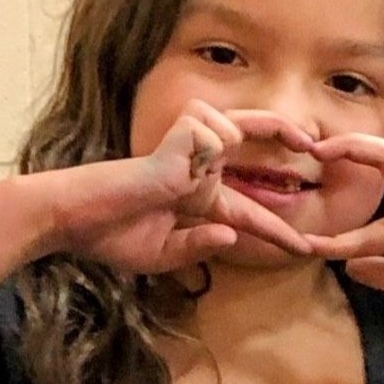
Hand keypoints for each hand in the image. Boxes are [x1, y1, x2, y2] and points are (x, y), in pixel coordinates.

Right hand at [43, 102, 314, 271]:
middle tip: (312, 143)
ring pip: (231, 127)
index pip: (251, 213)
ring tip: (194, 170)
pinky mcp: (173, 140)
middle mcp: (197, 169)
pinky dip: (208, 144)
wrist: (71, 220)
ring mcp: (185, 151)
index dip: (278, 232)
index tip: (308, 250)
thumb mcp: (163, 255)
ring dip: (225, 145)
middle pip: (248, 136)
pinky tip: (185, 163)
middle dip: (282, 133)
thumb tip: (231, 234)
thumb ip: (199, 247)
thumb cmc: (109, 236)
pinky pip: (212, 131)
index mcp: (198, 199)